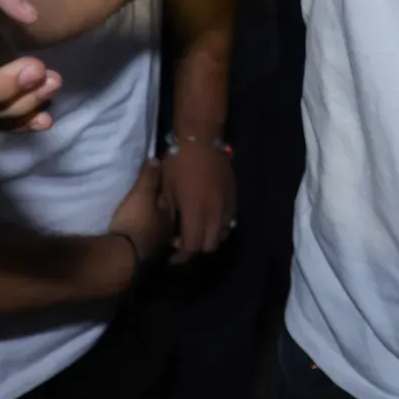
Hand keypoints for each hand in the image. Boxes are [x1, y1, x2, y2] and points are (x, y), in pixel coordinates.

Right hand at [109, 159, 174, 267]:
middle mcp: (167, 236)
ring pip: (156, 235)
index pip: (174, 204)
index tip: (163, 190)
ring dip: (151, 228)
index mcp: (171, 219)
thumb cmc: (135, 222)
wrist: (120, 258)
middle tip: (153, 207)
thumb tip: (157, 158)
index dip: (168, 196)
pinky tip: (134, 238)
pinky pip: (143, 245)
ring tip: (142, 222)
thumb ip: (149, 178)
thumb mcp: (142, 194)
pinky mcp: (140, 261)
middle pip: (166, 221)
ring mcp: (154, 251)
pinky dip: (141, 239)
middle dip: (161, 214)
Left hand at [160, 141, 236, 263]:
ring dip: (210, 238)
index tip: (172, 257)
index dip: (182, 256)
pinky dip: (220, 226)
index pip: (192, 246)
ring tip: (197, 231)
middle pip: (210, 245)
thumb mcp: (165, 188)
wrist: (201, 140)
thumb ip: (168, 213)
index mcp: (196, 212)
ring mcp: (227, 204)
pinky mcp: (233, 196)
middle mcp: (215, 212)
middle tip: (183, 243)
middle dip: (196, 249)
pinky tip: (210, 219)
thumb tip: (169, 231)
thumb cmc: (178, 163)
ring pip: (223, 234)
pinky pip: (230, 220)